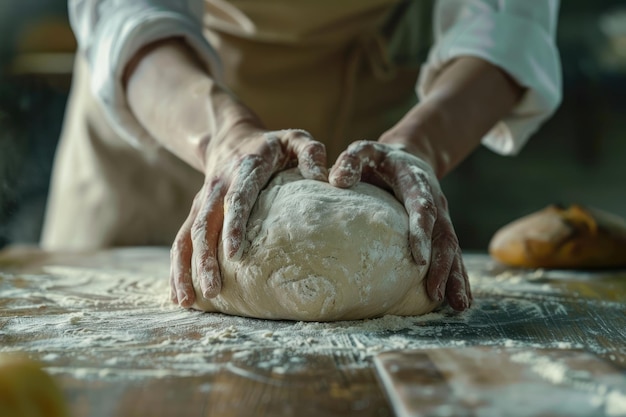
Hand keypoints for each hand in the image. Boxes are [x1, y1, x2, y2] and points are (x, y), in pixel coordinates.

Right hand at [170, 126, 327, 306]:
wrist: (231, 137)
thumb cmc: (272, 145)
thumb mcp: (295, 138)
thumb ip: (310, 152)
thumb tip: (322, 176)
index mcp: (243, 170)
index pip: (236, 200)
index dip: (233, 226)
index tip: (234, 255)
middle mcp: (216, 187)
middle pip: (205, 224)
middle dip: (205, 258)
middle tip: (214, 290)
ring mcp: (202, 201)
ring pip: (187, 236)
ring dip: (185, 268)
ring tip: (187, 300)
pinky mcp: (195, 213)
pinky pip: (181, 241)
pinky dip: (177, 267)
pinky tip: (178, 294)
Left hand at [329, 141, 470, 310]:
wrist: (406, 158)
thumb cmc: (378, 158)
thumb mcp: (364, 150)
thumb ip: (351, 161)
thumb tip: (337, 181)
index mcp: (417, 182)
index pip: (423, 207)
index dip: (422, 232)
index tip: (418, 258)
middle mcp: (435, 201)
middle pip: (445, 235)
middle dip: (442, 264)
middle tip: (435, 292)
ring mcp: (441, 218)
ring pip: (453, 249)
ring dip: (455, 277)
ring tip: (459, 305)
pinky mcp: (439, 232)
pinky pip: (452, 256)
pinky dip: (457, 278)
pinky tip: (459, 301)